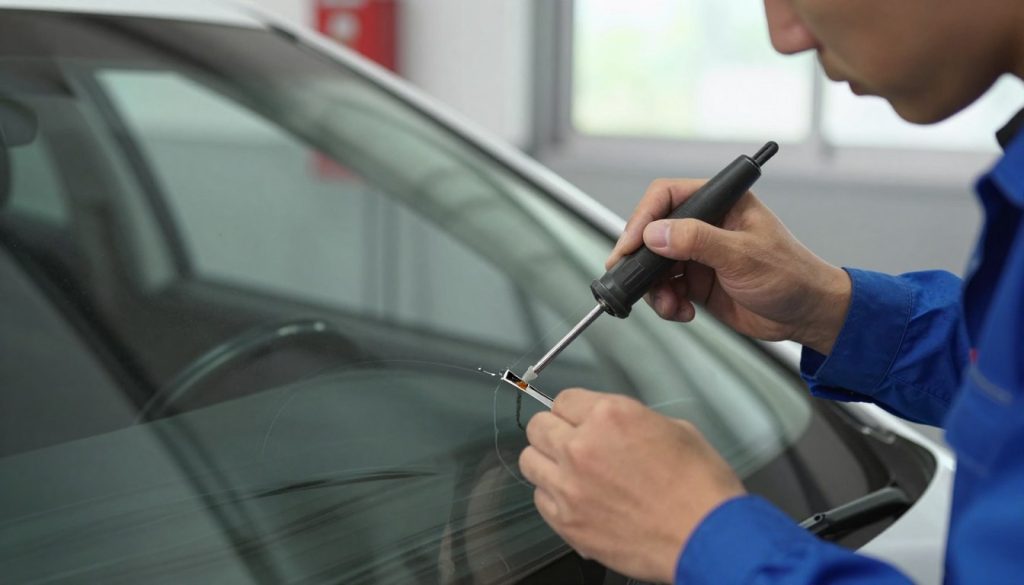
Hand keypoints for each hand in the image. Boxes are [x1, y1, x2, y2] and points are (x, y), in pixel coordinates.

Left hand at [518, 388, 744, 583]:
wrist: (707, 538)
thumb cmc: (700, 488)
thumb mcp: (674, 430)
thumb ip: (633, 421)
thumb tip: (616, 426)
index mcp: (609, 416)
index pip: (563, 399)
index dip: (574, 410)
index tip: (578, 419)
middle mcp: (582, 447)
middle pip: (538, 427)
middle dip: (554, 431)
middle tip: (570, 441)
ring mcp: (570, 487)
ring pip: (530, 461)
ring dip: (546, 462)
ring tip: (568, 470)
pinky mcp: (568, 523)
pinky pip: (540, 499)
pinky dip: (553, 496)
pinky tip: (576, 498)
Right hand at [607, 179, 850, 354]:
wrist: (806, 315)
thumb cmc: (791, 275)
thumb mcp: (743, 255)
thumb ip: (697, 241)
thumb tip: (656, 234)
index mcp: (721, 203)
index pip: (668, 196)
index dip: (644, 217)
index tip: (631, 243)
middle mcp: (706, 225)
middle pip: (653, 231)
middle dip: (640, 258)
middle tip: (632, 276)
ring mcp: (699, 255)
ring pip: (654, 264)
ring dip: (654, 287)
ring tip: (669, 303)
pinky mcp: (696, 282)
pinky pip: (665, 289)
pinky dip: (666, 302)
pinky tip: (683, 311)